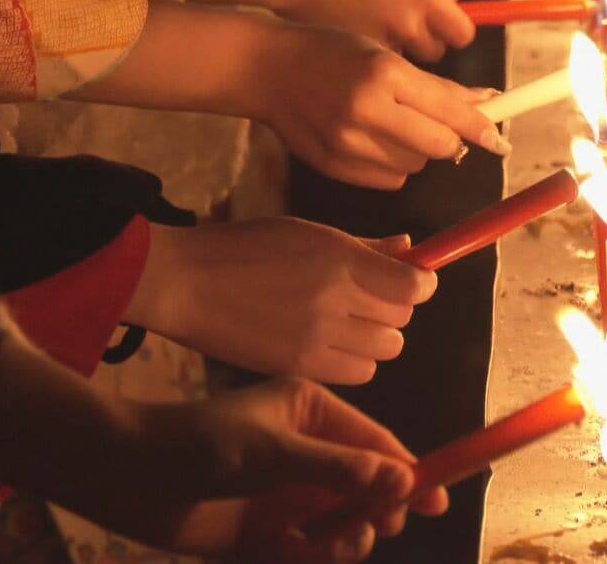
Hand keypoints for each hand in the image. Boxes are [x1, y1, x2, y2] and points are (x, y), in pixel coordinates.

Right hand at [70, 3, 507, 189]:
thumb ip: (435, 86)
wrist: (265, 69)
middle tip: (441, 124)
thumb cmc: (331, 50)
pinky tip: (373, 140)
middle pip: (439, 147)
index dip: (482, 129)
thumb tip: (486, 104)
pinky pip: (390, 178)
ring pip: (416, 165)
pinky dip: (394, 163)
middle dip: (449, 139)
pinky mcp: (336, 167)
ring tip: (394, 123)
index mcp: (383, 74)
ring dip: (419, 150)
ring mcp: (348, 143)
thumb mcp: (383, 54)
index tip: (500, 140)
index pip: (451, 112)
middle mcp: (367, 111)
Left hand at [120, 380, 448, 561]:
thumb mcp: (277, 451)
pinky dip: (311, 556)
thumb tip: (406, 480)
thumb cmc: (202, 445)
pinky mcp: (266, 531)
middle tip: (371, 527)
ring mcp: (288, 494)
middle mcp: (307, 452)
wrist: (128, 477)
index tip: (438, 502)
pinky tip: (293, 553)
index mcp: (313, 414)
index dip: (410, 472)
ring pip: (343, 525)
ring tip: (332, 547)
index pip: (377, 444)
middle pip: (368, 488)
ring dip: (346, 540)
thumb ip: (341, 469)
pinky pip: (309, 550)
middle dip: (376, 511)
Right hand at [125, 219, 437, 383]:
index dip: (422, 283)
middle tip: (370, 298)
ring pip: (386, 350)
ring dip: (376, 338)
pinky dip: (355, 361)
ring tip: (347, 323)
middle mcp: (334, 299)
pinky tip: (331, 344)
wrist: (185, 283)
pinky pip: (359, 374)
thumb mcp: (308, 232)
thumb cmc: (245, 248)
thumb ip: (365, 246)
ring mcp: (317, 338)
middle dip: (395, 308)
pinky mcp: (299, 367)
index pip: (413, 285)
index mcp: (338, 258)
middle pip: (402, 319)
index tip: (415, 279)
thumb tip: (410, 247)